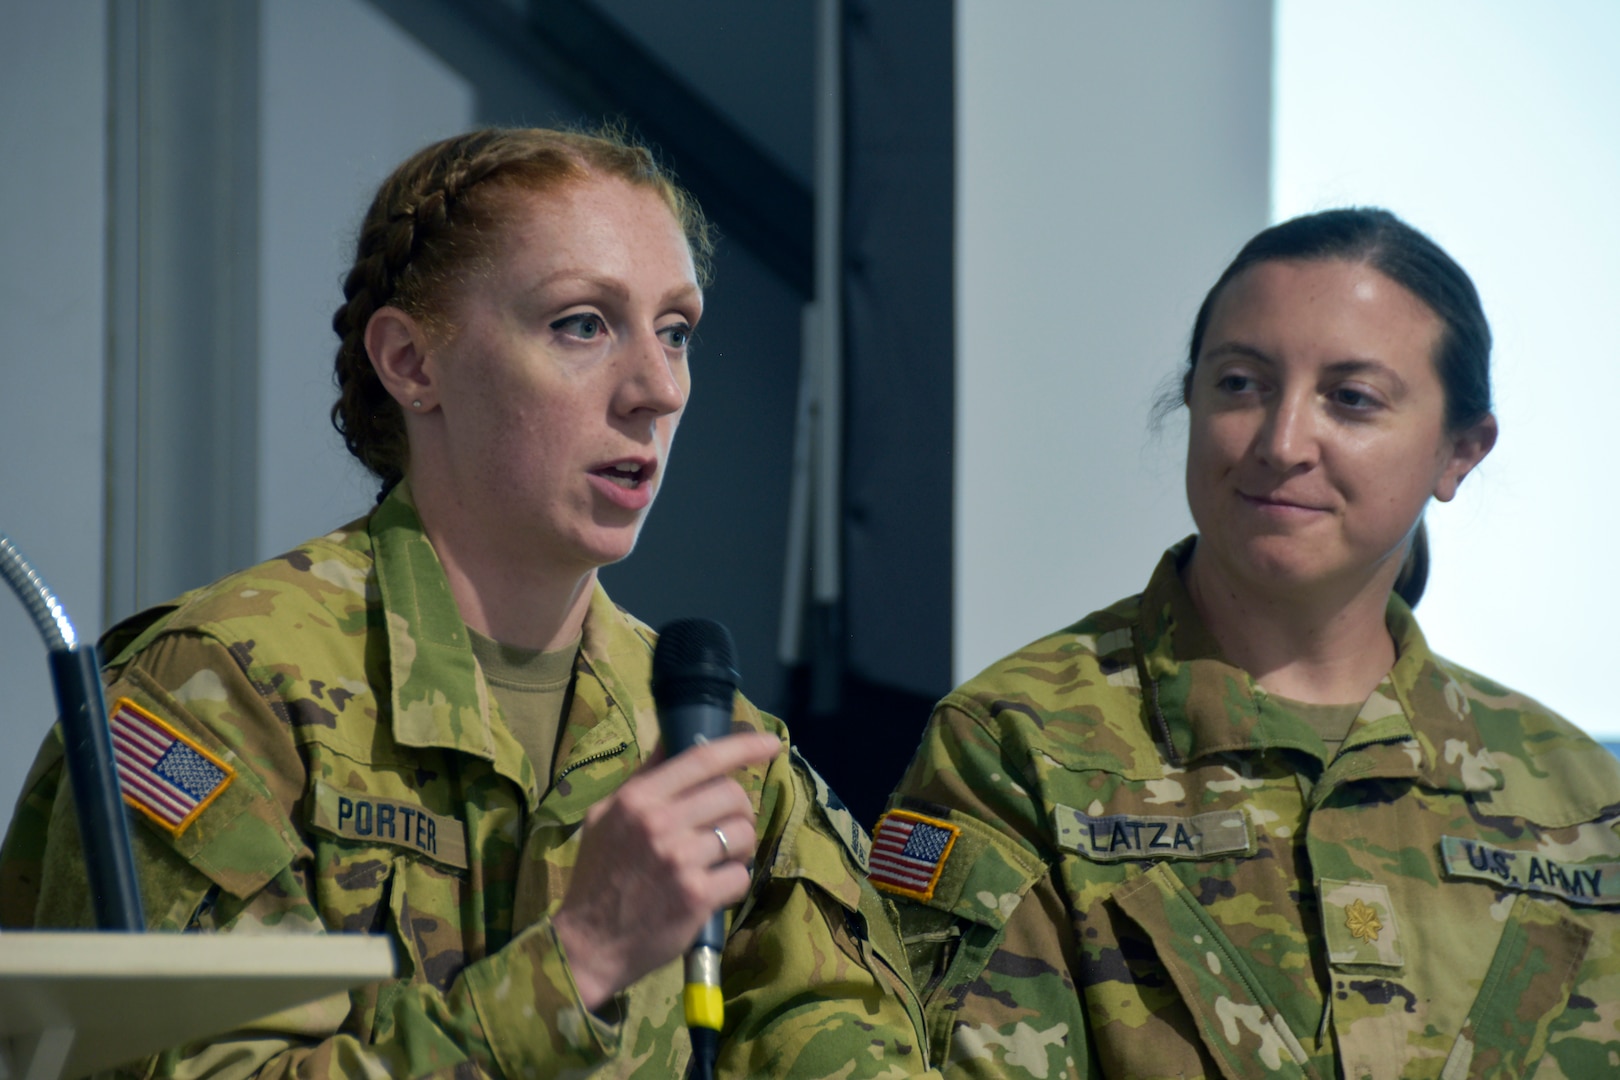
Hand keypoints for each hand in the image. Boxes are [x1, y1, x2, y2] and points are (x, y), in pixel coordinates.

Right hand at [551, 729, 781, 1008]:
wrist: (588, 944)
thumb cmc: (598, 876)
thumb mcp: (605, 816)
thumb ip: (642, 779)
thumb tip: (673, 739)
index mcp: (637, 799)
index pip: (702, 759)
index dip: (742, 747)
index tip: (770, 744)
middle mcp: (659, 823)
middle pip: (731, 795)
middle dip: (739, 809)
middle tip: (727, 826)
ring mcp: (680, 860)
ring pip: (743, 834)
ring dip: (740, 847)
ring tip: (720, 859)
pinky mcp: (697, 896)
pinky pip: (741, 875)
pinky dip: (734, 881)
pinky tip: (714, 888)